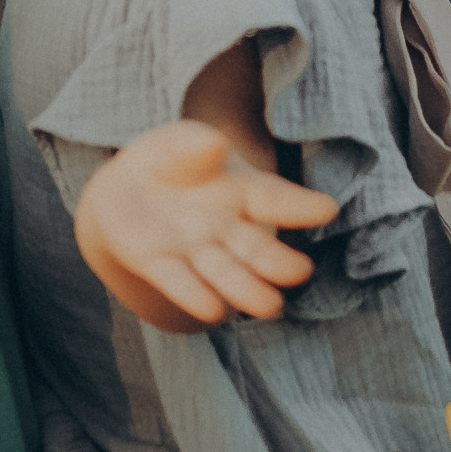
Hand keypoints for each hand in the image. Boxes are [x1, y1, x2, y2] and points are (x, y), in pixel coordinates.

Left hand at [74, 122, 338, 329]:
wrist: (122, 193)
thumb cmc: (167, 162)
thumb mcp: (177, 142)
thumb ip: (193, 142)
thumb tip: (215, 143)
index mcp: (240, 191)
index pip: (272, 198)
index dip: (299, 205)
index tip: (328, 209)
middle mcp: (224, 228)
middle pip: (255, 248)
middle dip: (277, 262)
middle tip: (301, 272)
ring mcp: (194, 250)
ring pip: (225, 273)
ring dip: (246, 289)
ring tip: (269, 306)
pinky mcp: (159, 265)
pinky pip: (179, 281)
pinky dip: (193, 294)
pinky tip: (211, 309)